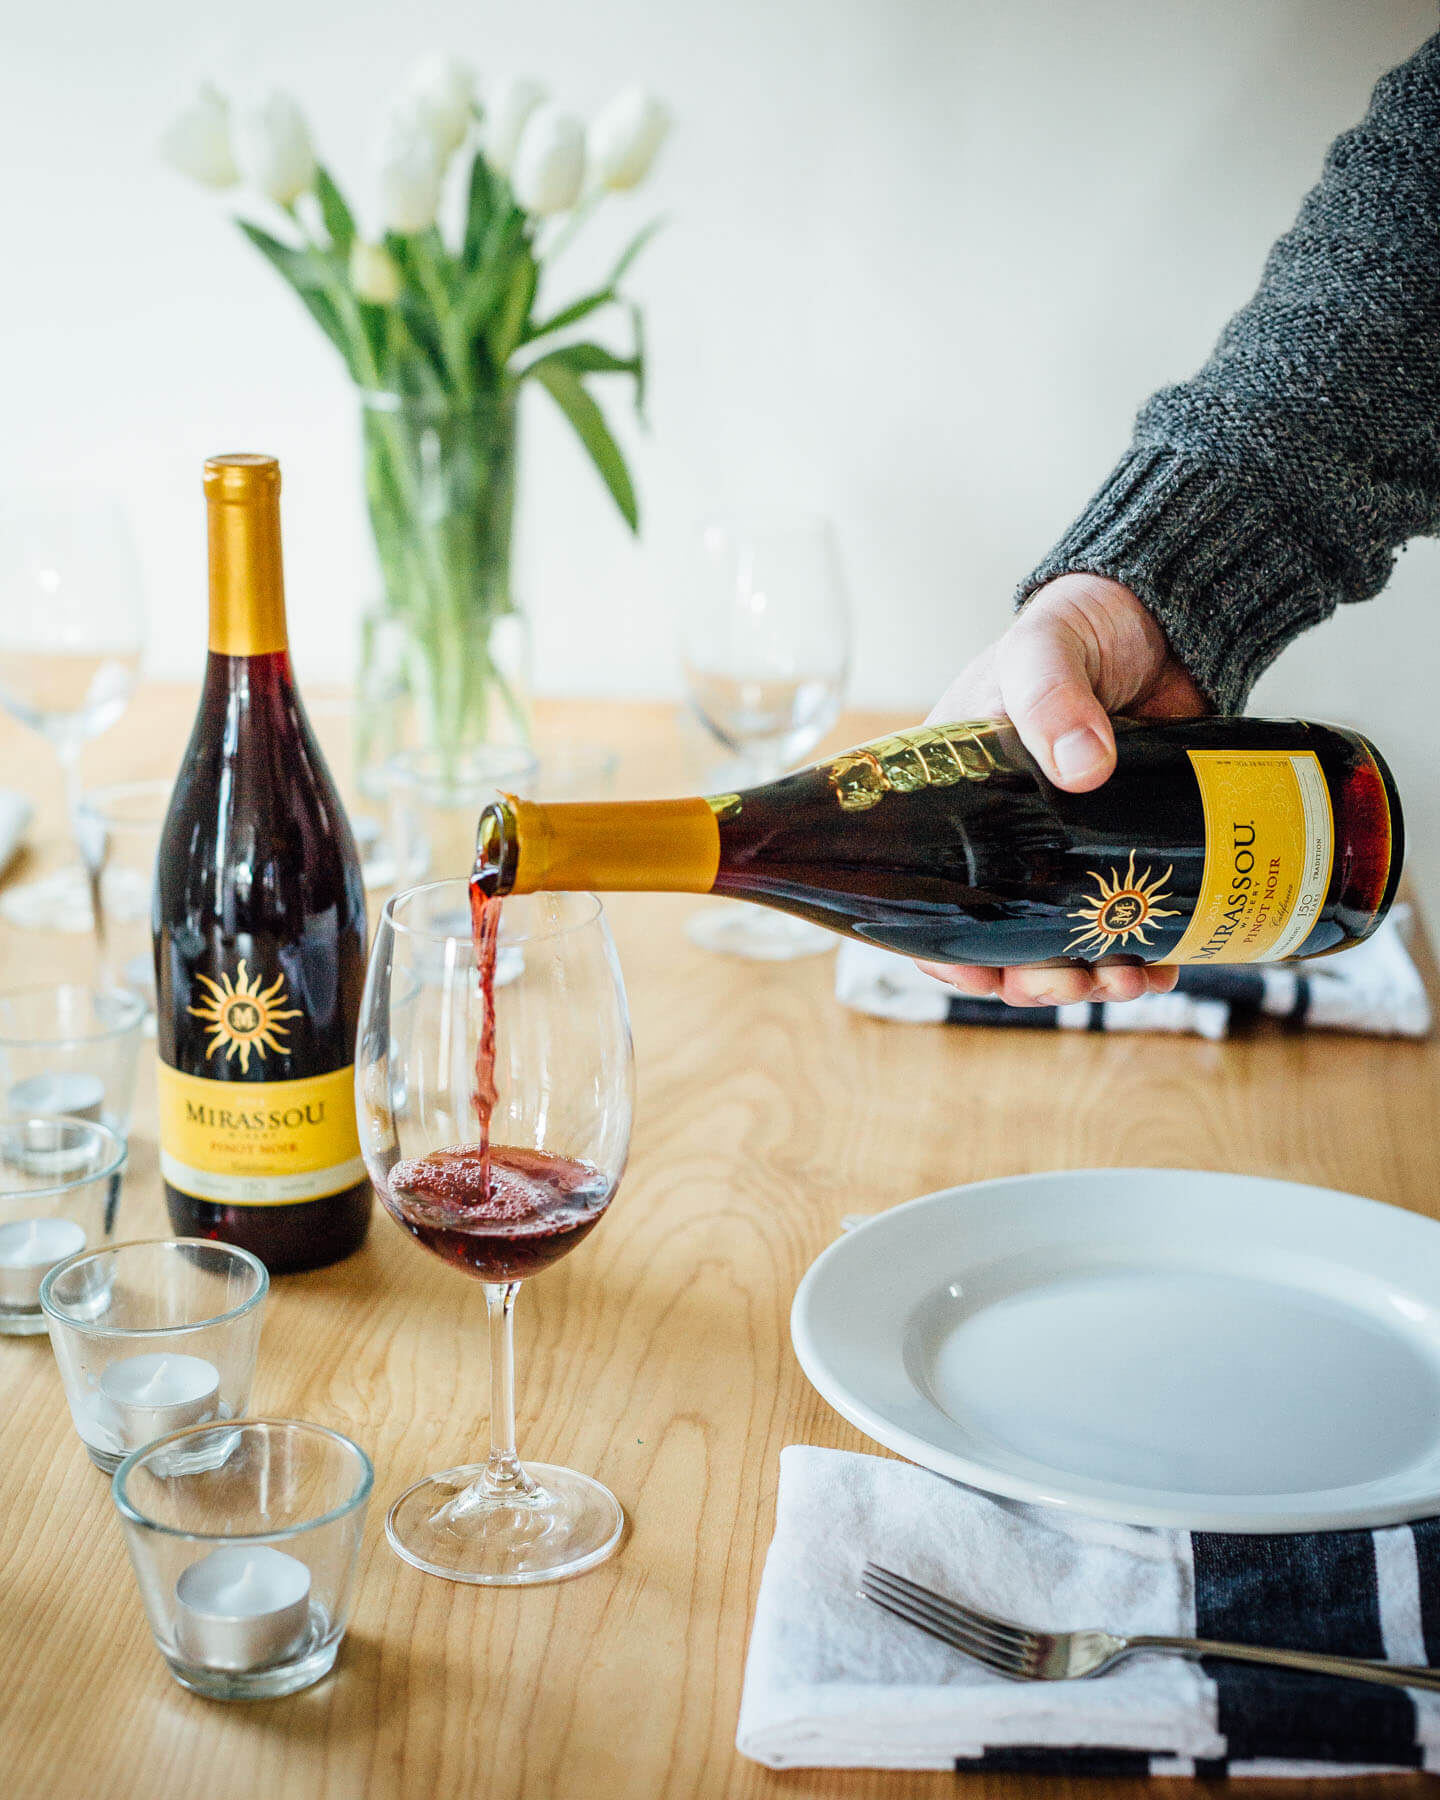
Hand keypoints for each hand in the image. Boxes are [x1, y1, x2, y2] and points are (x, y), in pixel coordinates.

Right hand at [921, 573, 1209, 1005]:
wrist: (1167, 613)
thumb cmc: (1080, 625)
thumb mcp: (1045, 652)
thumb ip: (1051, 698)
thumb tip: (1081, 766)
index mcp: (960, 799)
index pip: (933, 894)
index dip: (948, 953)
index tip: (982, 980)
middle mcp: (1011, 836)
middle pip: (1005, 935)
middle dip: (1034, 976)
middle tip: (1068, 985)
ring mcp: (1077, 847)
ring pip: (1070, 938)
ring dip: (1091, 976)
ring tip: (1124, 982)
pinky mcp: (1135, 846)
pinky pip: (1132, 918)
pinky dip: (1147, 951)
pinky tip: (1165, 965)